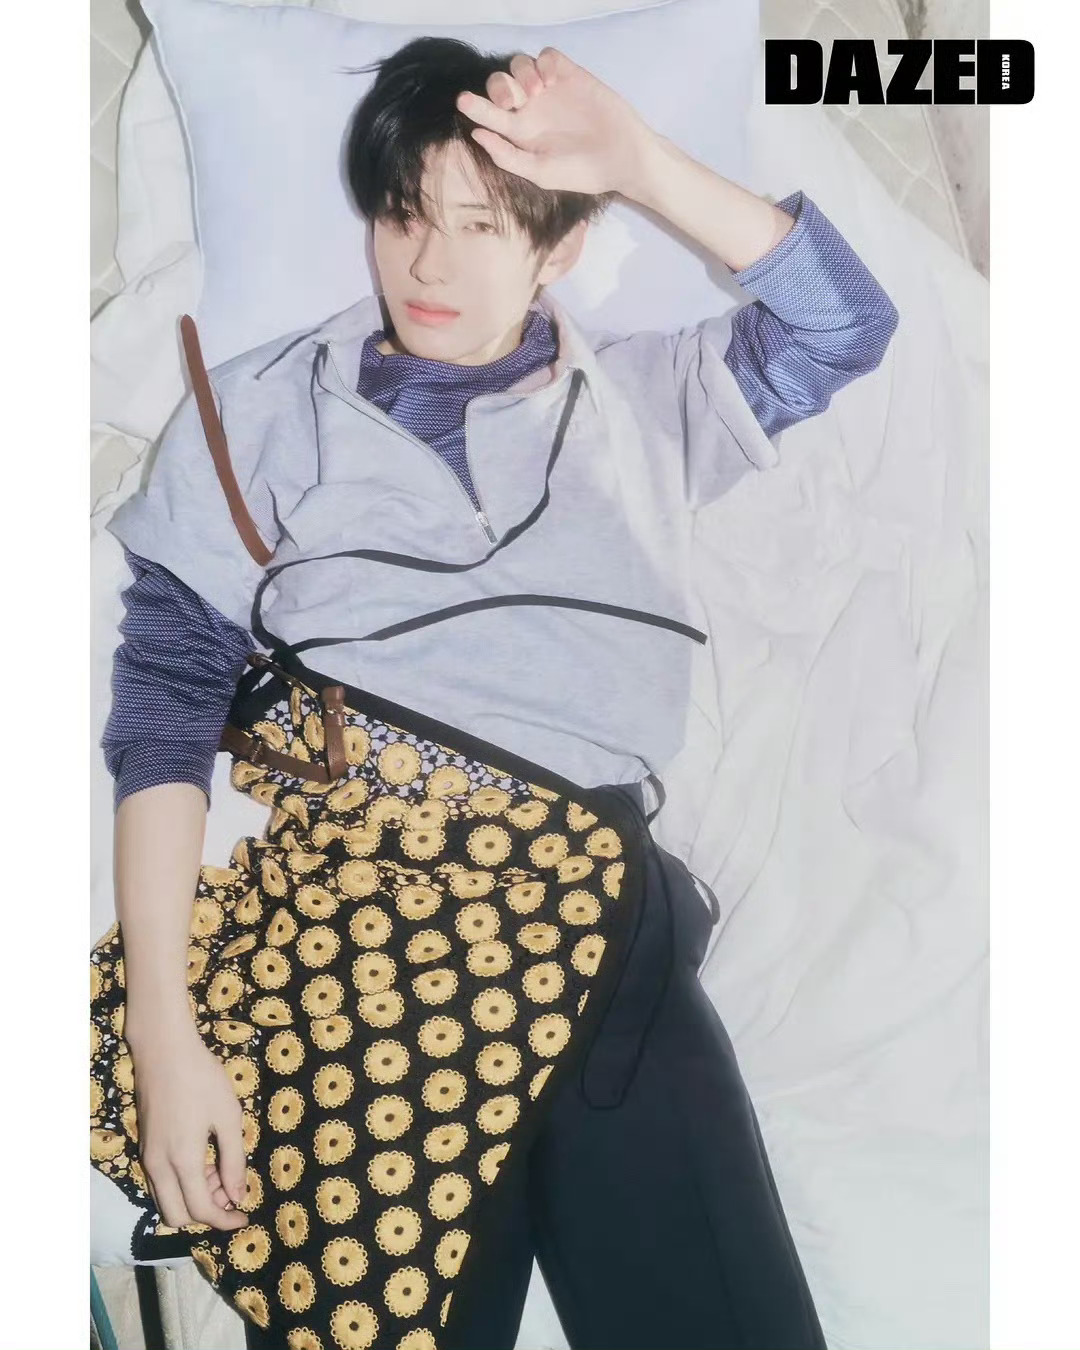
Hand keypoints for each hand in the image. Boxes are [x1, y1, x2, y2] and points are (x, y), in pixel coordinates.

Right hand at [129, 1023, 249, 1230]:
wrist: (164, 1049)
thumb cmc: (202, 1078)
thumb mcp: (228, 1116)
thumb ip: (234, 1160)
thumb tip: (238, 1196)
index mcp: (182, 1161)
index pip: (201, 1211)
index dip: (225, 1220)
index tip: (245, 1216)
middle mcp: (158, 1167)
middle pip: (177, 1217)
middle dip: (206, 1213)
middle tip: (230, 1190)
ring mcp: (147, 1157)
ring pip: (165, 1201)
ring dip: (192, 1199)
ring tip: (219, 1171)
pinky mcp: (144, 1147)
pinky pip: (160, 1183)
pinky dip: (180, 1185)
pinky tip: (202, 1161)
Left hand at [455, 48, 658, 197]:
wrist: (621, 158)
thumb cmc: (581, 172)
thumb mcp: (540, 173)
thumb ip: (507, 156)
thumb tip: (477, 135)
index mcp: (521, 133)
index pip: (491, 115)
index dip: (475, 107)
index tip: (463, 101)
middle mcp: (532, 108)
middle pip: (501, 83)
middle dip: (499, 87)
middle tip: (512, 102)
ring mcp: (550, 90)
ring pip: (521, 65)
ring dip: (522, 74)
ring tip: (537, 92)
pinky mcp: (570, 75)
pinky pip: (548, 55)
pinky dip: (544, 62)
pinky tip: (552, 80)